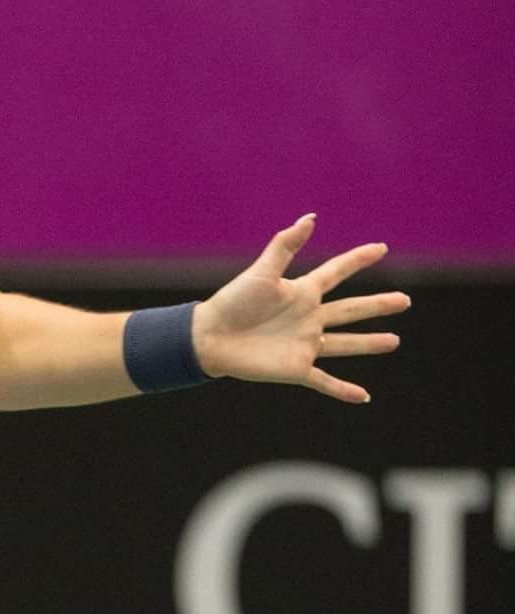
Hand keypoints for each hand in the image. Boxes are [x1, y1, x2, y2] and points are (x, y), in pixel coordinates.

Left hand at [191, 215, 408, 403]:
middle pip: (351, 309)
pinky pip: (325, 381)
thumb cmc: (232, 302)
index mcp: (301, 292)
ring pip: (346, 343)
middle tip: (404, 301)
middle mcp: (308, 317)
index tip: (381, 247)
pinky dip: (343, 390)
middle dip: (378, 305)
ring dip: (369, 343)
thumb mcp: (262, 272)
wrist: (209, 337)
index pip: (336, 272)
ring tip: (394, 341)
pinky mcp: (296, 368)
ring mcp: (305, 343)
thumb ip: (286, 245)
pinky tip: (363, 397)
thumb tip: (310, 217)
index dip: (358, 259)